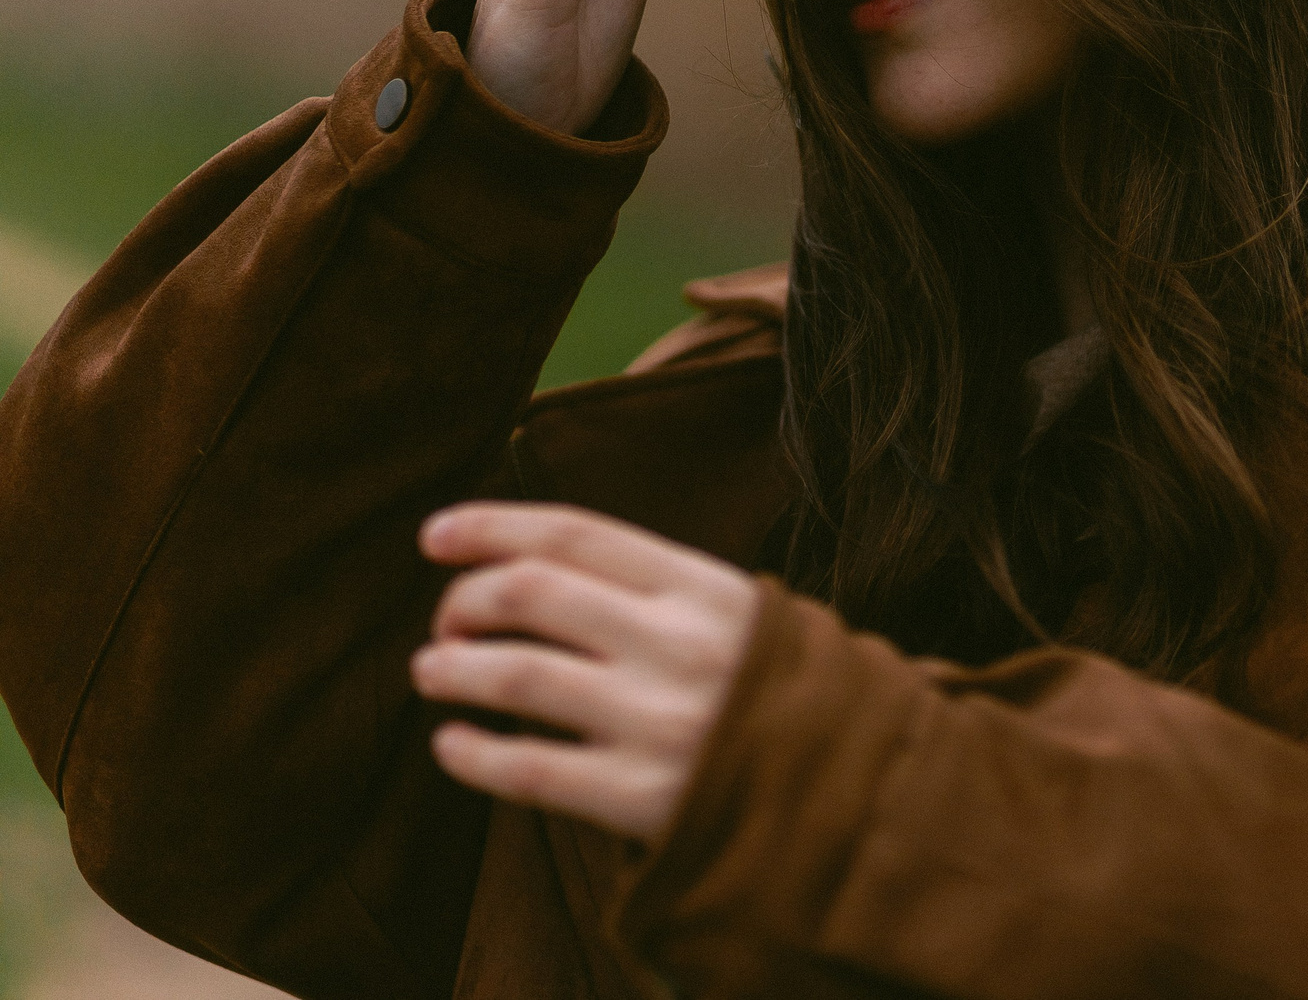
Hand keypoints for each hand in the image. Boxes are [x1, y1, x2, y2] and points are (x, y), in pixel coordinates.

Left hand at [411, 502, 759, 847]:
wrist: (857, 791)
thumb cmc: (783, 697)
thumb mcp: (743, 616)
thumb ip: (660, 591)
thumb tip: (536, 569)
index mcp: (703, 588)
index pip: (576, 534)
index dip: (492, 527)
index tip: (436, 535)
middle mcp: (677, 644)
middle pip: (530, 594)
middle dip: (464, 601)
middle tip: (447, 622)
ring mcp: (657, 722)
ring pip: (515, 677)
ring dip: (453, 669)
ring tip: (432, 671)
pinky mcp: (640, 797)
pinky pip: (526, 769)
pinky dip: (470, 754)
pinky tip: (452, 743)